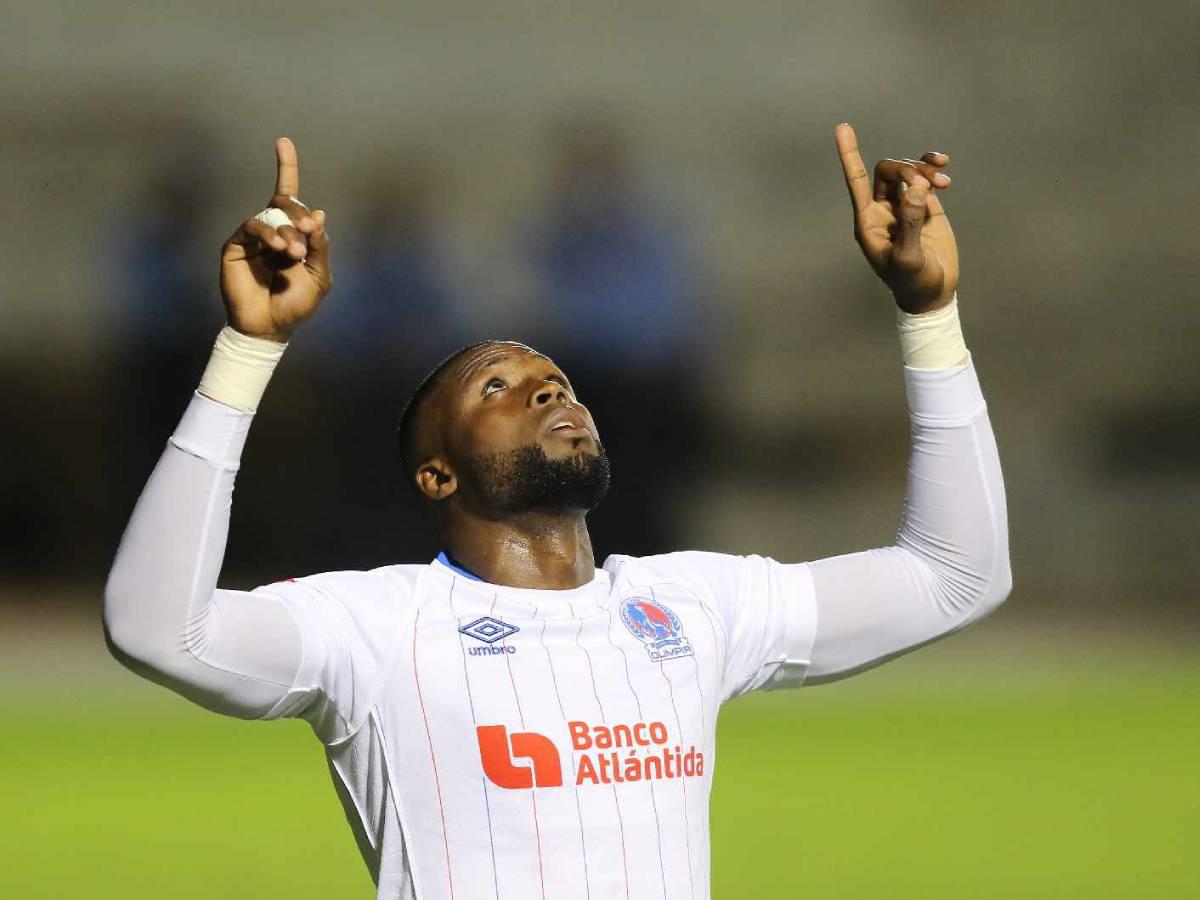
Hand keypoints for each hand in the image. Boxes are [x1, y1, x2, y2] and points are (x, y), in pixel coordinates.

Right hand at [219, 138, 332, 341]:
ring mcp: (253, 237)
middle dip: (298, 213)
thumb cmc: (296, 304)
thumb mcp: (319, 276)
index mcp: (294, 234)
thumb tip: (318, 213)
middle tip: (308, 232)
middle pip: (284, 202)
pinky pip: (252, 227)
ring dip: (286, 231)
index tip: (282, 141)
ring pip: (270, 216)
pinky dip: (269, 234)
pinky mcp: (235, 245)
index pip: (289, 196)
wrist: (270, 326)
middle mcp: (273, 231)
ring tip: (293, 252)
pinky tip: (280, 249)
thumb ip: (320, 246)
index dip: (286, 167)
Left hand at [836, 123, 957, 313]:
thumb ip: (911, 223)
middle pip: (887, 171)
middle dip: (906, 169)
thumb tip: (916, 188)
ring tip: (942, 182)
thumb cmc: (913, 282)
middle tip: (926, 184)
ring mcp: (903, 206)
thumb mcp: (909, 258)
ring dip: (923, 169)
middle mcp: (882, 210)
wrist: (933, 292)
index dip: (849, 154)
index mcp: (868, 222)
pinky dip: (933, 170)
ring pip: (907, 171)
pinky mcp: (924, 205)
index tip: (842, 127)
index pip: (856, 181)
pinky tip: (943, 172)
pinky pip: (924, 177)